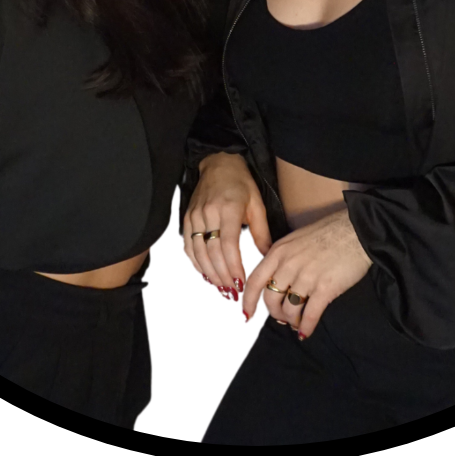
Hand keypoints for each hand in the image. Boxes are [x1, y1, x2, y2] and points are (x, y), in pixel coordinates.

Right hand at [185, 153, 272, 297]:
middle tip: (233, 291)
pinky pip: (188, 245)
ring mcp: (195, 216)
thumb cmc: (241, 184)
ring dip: (209, 273)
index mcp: (229, 208)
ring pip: (198, 251)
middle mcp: (209, 213)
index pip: (228, 244)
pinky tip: (204, 273)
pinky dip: (195, 262)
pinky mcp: (187, 218)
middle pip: (212, 252)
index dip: (233, 266)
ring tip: (221, 287)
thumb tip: (267, 256)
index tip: (241, 282)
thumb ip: (261, 231)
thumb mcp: (257, 203)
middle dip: (222, 275)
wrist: (218, 164)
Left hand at [240, 208, 372, 339]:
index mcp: (279, 251)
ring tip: (298, 322)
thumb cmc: (327, 233)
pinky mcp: (325, 288)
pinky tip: (306, 332)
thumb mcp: (295, 240)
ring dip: (292, 321)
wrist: (356, 229)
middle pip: (269, 299)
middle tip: (283, 317)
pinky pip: (309, 315)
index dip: (248, 302)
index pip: (254, 281)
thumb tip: (274, 282)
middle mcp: (288, 264)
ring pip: (288, 310)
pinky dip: (306, 328)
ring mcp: (306, 277)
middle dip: (274, 313)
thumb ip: (281, 259)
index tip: (247, 314)